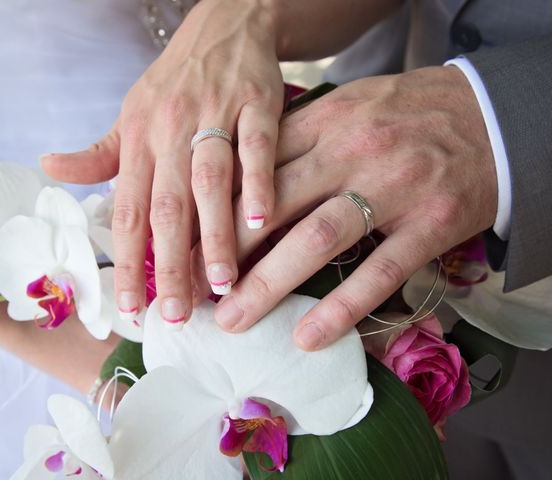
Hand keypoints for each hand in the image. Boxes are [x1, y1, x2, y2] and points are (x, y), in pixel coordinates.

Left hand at [42, 0, 283, 324]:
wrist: (225, 23)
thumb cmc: (175, 80)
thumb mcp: (131, 112)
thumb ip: (99, 151)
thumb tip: (50, 167)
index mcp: (138, 139)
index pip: (126, 210)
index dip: (126, 261)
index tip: (130, 307)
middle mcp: (170, 130)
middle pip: (166, 206)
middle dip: (169, 264)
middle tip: (174, 312)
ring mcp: (214, 114)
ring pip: (209, 182)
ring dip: (216, 235)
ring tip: (221, 284)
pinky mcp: (256, 102)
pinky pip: (256, 146)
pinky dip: (258, 182)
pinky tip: (260, 221)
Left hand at [213, 66, 497, 350]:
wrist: (489, 115)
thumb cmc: (407, 113)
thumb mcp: (348, 107)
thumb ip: (298, 138)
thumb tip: (242, 183)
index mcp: (326, 121)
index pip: (256, 169)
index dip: (215, 211)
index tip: (187, 244)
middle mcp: (352, 152)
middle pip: (274, 205)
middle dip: (225, 252)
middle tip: (193, 290)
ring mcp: (392, 189)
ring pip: (317, 240)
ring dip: (269, 285)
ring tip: (233, 320)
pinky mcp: (429, 225)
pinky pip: (379, 271)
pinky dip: (341, 308)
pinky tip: (307, 338)